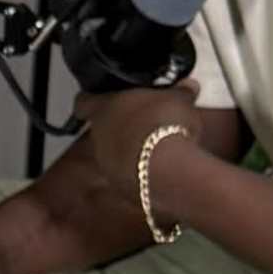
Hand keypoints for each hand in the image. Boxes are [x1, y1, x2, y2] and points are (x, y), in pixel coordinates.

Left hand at [64, 90, 202, 234]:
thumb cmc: (164, 124)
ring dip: (131, 150)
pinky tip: (161, 169)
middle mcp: (99, 138)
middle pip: (103, 129)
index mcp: (103, 109)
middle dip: (122, 126)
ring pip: (114, 154)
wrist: (169, 170)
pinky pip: (128, 175)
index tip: (100, 98)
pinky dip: (141, 171)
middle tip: (144, 121)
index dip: (91, 99)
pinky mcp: (122, 188)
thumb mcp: (179, 99)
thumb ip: (180, 91)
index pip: (84, 102)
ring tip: (157, 147)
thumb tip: (188, 86)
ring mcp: (107, 166)